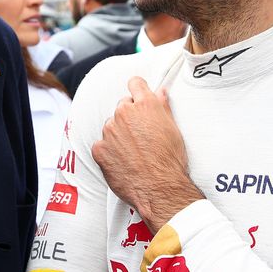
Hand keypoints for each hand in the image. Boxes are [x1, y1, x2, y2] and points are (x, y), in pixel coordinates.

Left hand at [91, 77, 202, 231]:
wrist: (159, 187)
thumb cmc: (170, 160)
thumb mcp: (173, 129)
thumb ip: (163, 106)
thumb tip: (160, 92)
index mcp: (144, 105)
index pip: (135, 83)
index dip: (137, 89)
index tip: (137, 96)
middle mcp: (124, 114)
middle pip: (122, 107)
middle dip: (129, 117)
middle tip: (141, 135)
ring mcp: (109, 131)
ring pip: (111, 126)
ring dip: (118, 134)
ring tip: (133, 152)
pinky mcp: (99, 149)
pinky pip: (101, 145)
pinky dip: (109, 151)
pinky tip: (122, 161)